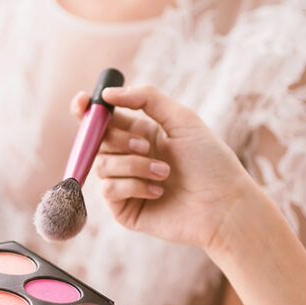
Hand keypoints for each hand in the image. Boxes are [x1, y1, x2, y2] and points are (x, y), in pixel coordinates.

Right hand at [70, 85, 262, 251]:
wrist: (223, 205)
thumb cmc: (210, 162)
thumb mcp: (182, 119)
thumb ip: (147, 99)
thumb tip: (108, 94)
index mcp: (140, 135)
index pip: (103, 120)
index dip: (87, 110)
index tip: (82, 102)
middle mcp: (129, 158)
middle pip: (97, 140)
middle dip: (119, 139)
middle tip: (147, 145)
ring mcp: (124, 185)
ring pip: (102, 165)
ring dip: (134, 165)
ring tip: (165, 174)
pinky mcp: (123, 209)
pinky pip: (108, 190)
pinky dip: (133, 186)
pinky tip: (158, 192)